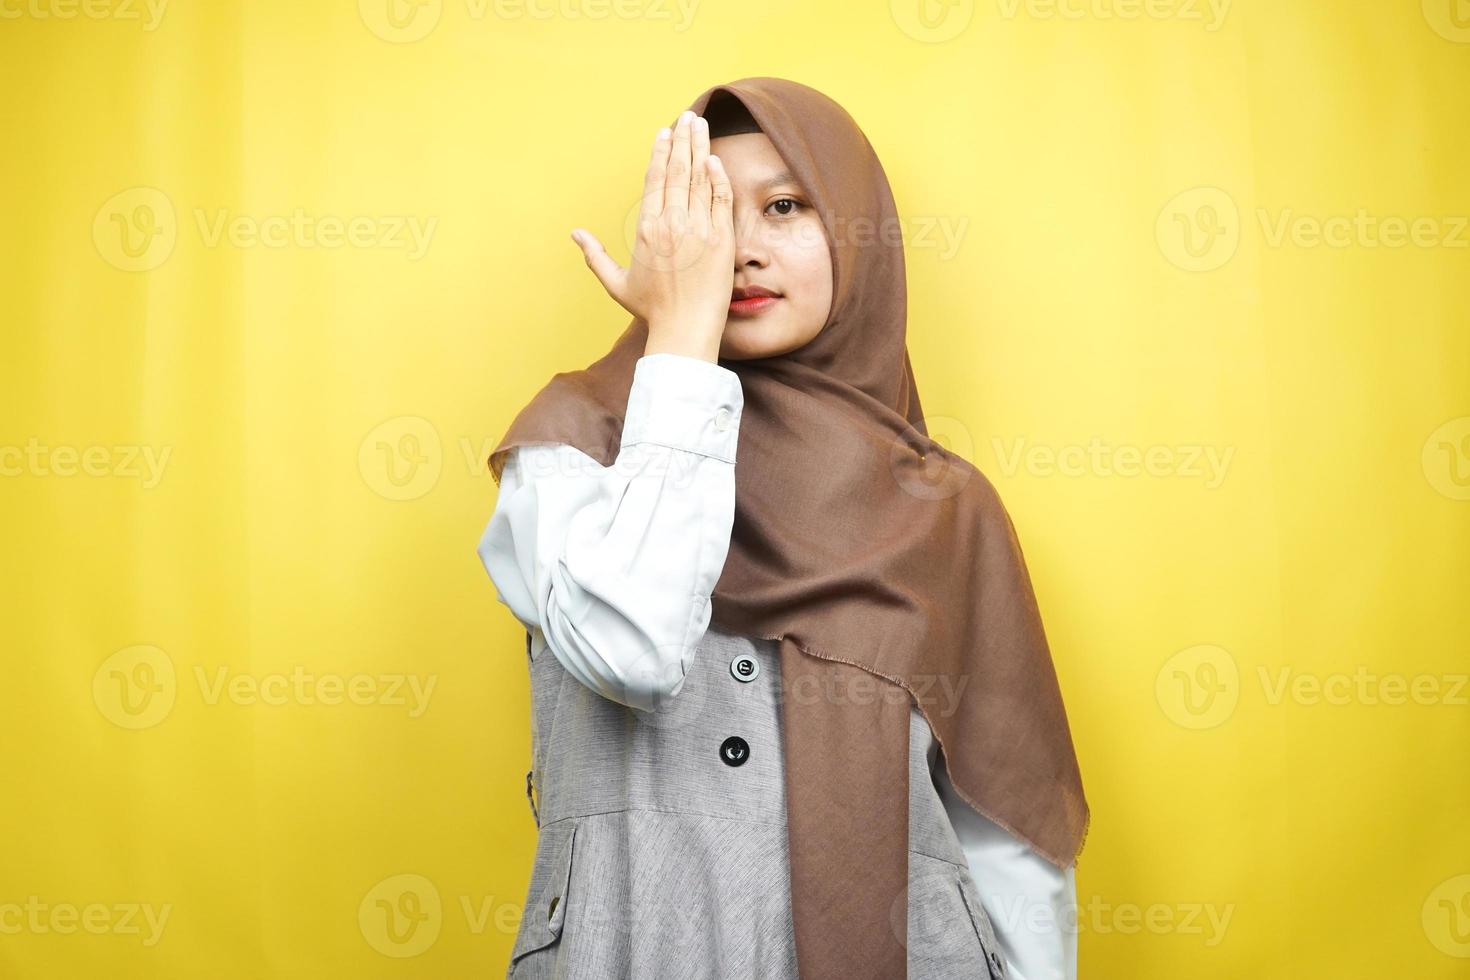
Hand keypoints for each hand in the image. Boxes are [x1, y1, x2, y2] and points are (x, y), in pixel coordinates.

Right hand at [571, 109, 734, 361]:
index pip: (655, 179)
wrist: (685, 330)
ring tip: (701, 125)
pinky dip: (718, 177)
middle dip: (683, 139)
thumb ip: (595, 255)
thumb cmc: (652, 310)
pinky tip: (715, 158)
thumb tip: (575, 234)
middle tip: (687, 116)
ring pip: (699, 178)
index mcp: (647, 229)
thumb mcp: (616, 283)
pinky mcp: (721, 239)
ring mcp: (698, 229)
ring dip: (700, 148)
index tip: (665, 132)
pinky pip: (720, 199)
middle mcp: (671, 223)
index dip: (661, 152)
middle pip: (678, 170)